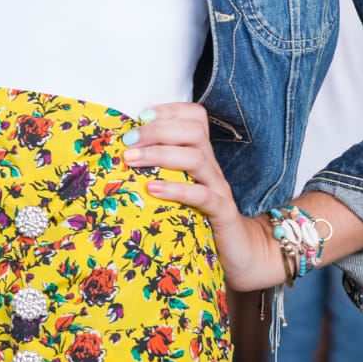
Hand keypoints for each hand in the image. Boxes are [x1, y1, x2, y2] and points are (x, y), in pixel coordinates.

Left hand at [123, 102, 280, 290]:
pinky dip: (176, 190)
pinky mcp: (222, 213)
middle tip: (129, 141)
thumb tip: (123, 155)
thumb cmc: (201, 216)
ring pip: (197, 158)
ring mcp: (219, 188)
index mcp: (203, 154)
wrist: (239, 251)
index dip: (169, 110)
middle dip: (158, 130)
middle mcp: (212, 166)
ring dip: (161, 154)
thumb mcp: (181, 186)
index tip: (141, 116)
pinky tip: (152, 189)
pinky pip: (202, 196)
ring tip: (132, 160)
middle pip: (194, 131)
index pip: (195, 117)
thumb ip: (162, 169)